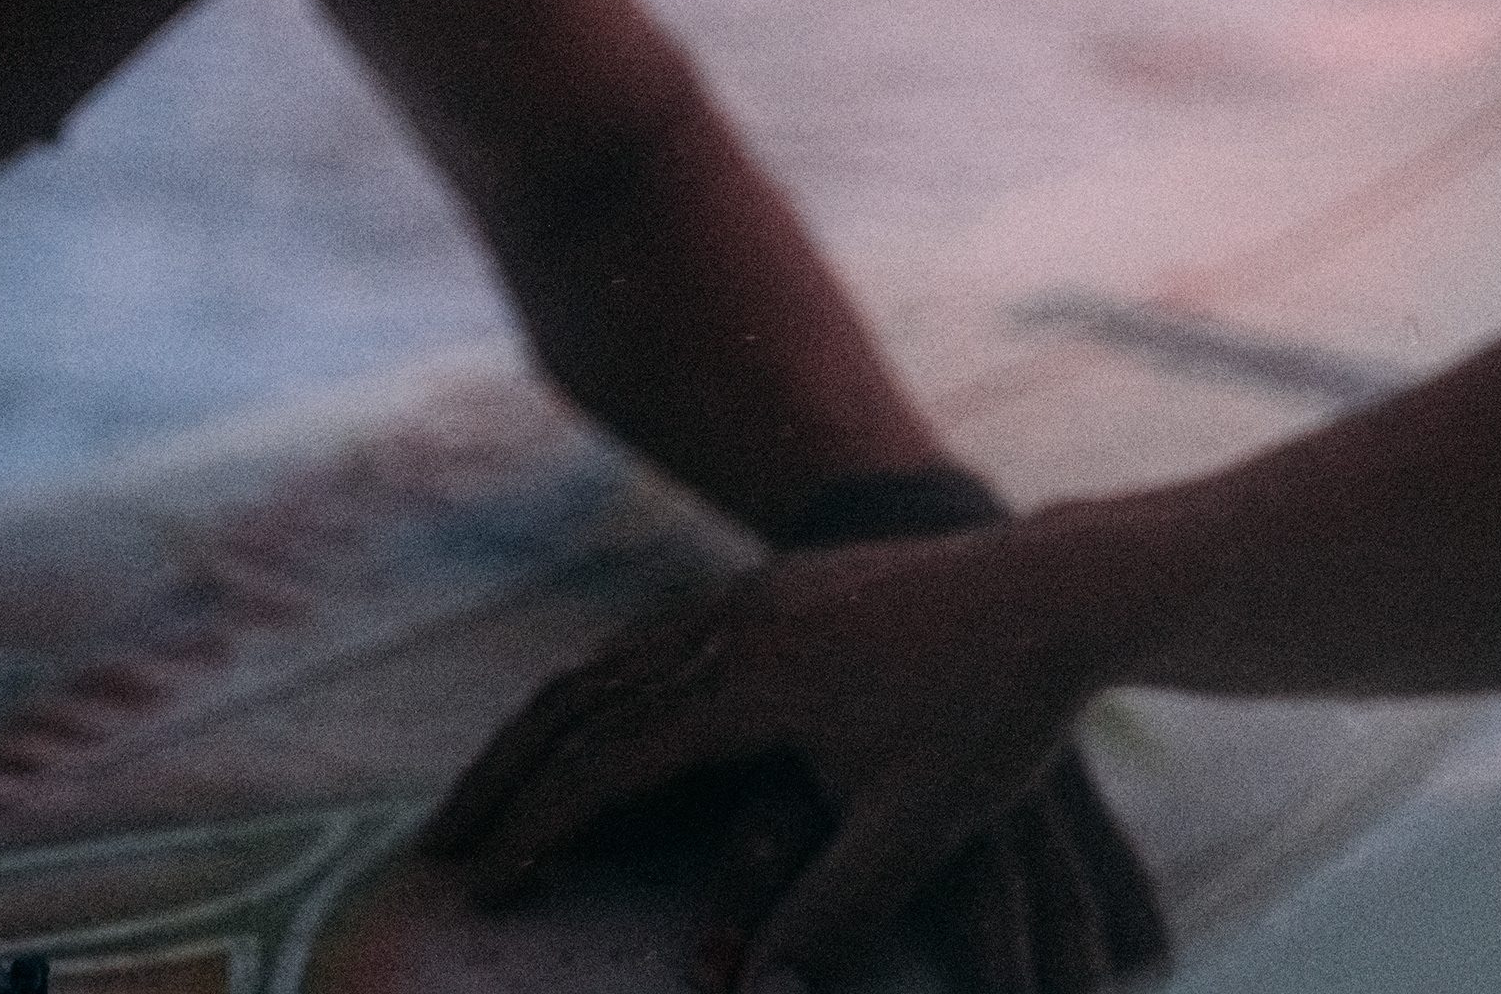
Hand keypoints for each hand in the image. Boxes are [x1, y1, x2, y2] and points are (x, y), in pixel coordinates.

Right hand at [423, 528, 1167, 990]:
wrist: (1061, 587)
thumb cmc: (995, 710)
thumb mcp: (917, 825)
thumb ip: (834, 913)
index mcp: (747, 677)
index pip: (607, 761)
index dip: (539, 828)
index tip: (482, 887)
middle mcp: (730, 623)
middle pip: (580, 699)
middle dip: (504, 775)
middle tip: (439, 846)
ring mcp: (754, 595)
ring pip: (614, 662)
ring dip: (545, 730)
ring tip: (497, 794)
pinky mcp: (782, 589)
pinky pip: (660, 641)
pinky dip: (603, 693)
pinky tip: (596, 732)